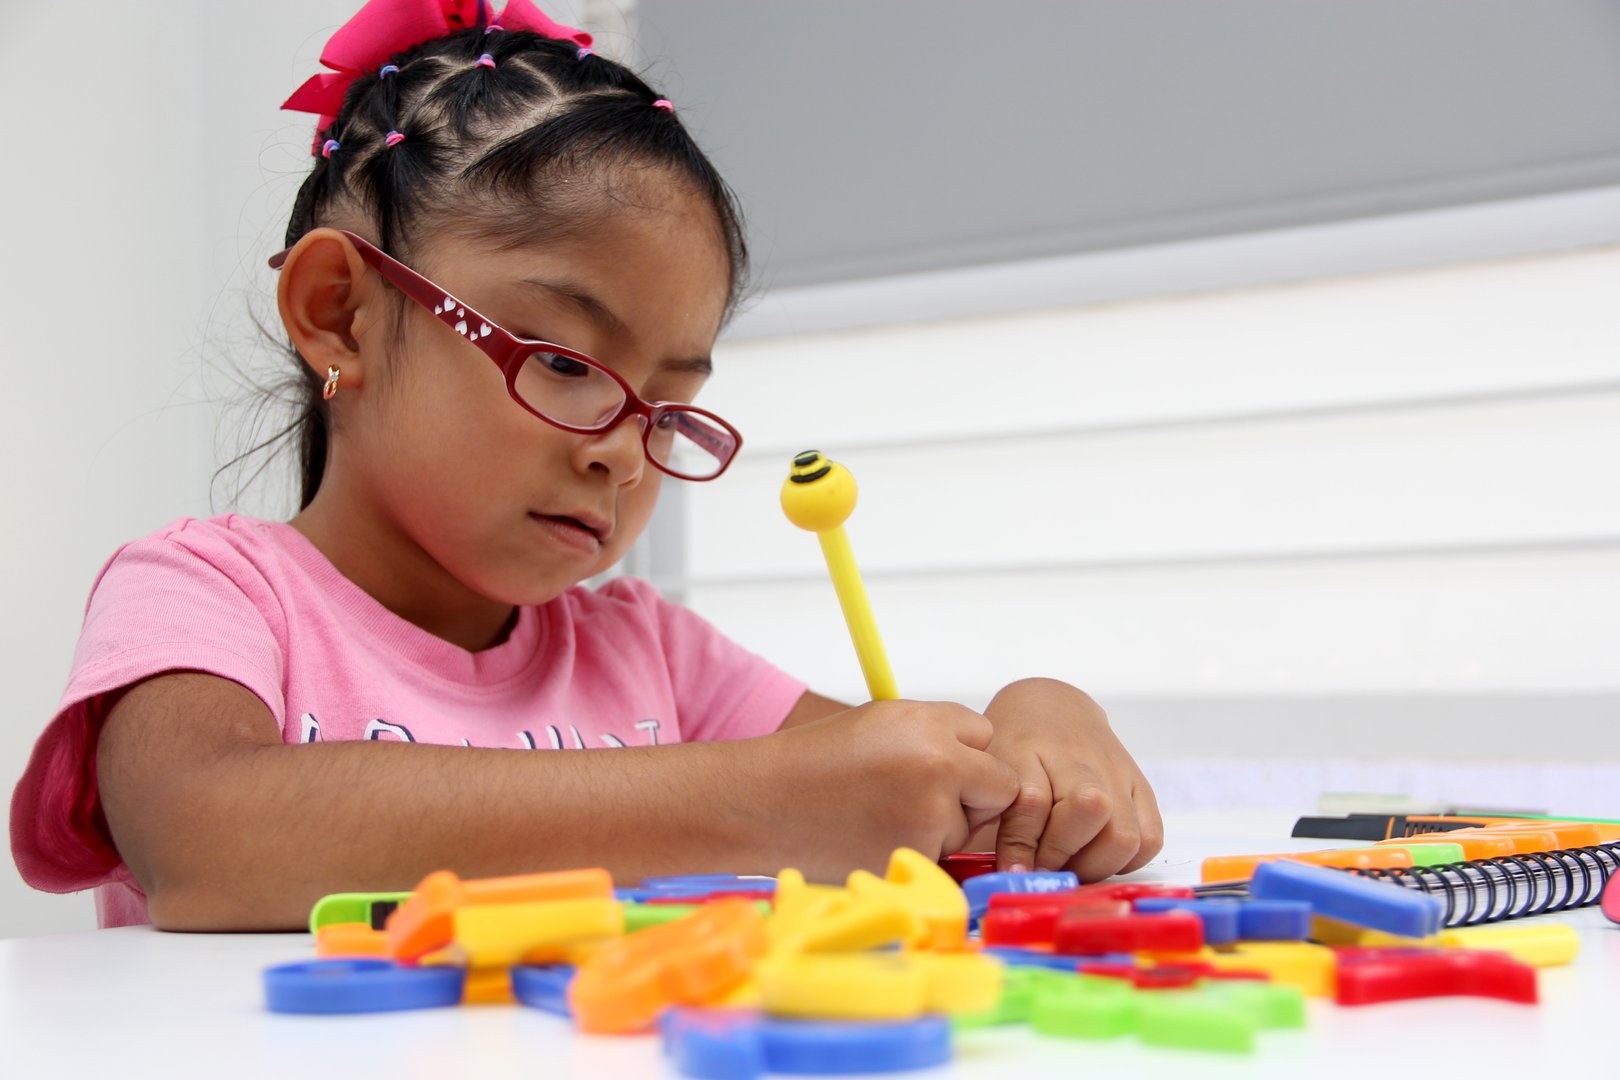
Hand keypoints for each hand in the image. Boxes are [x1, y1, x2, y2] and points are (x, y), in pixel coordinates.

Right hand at [764, 699, 1020, 879]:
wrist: (760, 805)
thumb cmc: (816, 762)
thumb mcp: (881, 721)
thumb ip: (937, 733)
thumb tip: (983, 760)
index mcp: (927, 726)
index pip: (987, 735)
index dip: (963, 751)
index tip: (935, 761)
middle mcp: (938, 768)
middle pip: (998, 786)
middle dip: (971, 794)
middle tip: (915, 795)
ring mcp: (930, 820)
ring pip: (966, 828)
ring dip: (939, 827)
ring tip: (877, 814)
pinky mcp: (916, 862)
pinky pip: (939, 860)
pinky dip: (916, 855)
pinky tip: (872, 839)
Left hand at [976, 678, 1162, 880]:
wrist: (1054, 708)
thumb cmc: (1014, 746)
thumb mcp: (992, 772)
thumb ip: (993, 817)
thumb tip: (1013, 874)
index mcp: (1031, 749)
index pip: (1032, 801)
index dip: (1021, 844)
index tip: (1015, 871)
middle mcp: (1081, 759)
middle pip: (1090, 809)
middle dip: (1063, 853)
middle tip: (1043, 866)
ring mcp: (1117, 773)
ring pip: (1124, 834)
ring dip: (1096, 864)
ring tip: (1071, 865)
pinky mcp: (1141, 788)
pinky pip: (1149, 838)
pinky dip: (1126, 860)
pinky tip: (1098, 856)